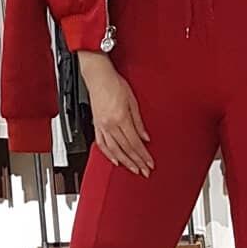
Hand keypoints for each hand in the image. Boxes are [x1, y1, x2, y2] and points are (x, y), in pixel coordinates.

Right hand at [79, 54, 153, 176]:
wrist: (98, 76)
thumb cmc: (115, 84)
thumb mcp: (132, 100)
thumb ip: (138, 122)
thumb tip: (145, 137)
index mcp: (120, 118)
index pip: (135, 142)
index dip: (143, 155)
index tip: (149, 163)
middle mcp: (110, 125)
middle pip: (126, 149)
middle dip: (136, 162)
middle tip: (144, 171)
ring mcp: (101, 126)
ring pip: (114, 150)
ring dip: (125, 162)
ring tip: (133, 169)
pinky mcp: (96, 125)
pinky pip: (101, 144)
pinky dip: (108, 155)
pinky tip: (115, 160)